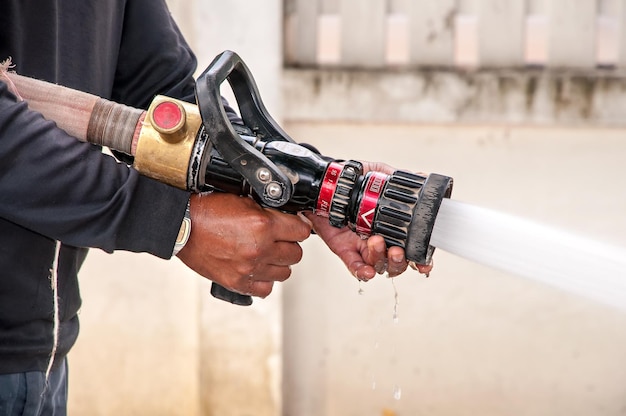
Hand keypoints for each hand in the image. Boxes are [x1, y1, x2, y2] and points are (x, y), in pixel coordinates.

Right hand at [177, 193, 310, 297]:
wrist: (182, 227)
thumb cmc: (208, 211)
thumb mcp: (244, 201)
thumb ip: (268, 212)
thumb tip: (288, 219)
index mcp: (263, 225)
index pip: (302, 231)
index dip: (299, 226)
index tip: (295, 226)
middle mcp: (259, 249)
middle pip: (296, 254)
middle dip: (289, 245)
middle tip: (279, 239)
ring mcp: (249, 268)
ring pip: (285, 272)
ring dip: (279, 263)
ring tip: (267, 254)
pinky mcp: (238, 283)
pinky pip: (266, 289)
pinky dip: (264, 280)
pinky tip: (257, 269)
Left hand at [304, 161, 432, 279]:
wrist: (327, 184)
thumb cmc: (355, 183)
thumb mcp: (378, 174)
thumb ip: (396, 178)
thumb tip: (420, 176)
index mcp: (393, 227)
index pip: (411, 247)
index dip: (420, 259)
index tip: (425, 262)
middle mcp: (381, 240)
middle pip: (397, 263)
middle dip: (400, 260)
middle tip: (397, 249)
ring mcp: (363, 247)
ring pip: (378, 264)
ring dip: (380, 258)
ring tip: (376, 241)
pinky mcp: (345, 249)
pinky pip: (354, 266)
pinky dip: (361, 271)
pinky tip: (366, 272)